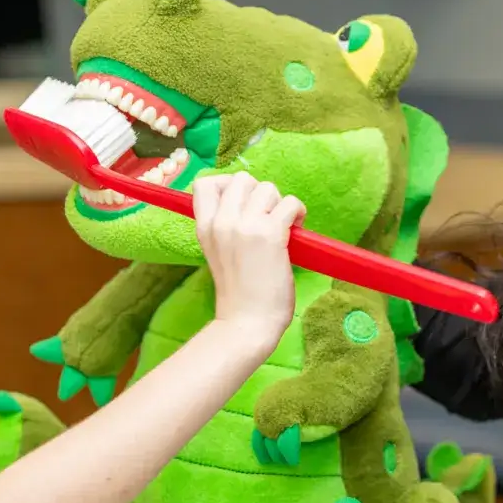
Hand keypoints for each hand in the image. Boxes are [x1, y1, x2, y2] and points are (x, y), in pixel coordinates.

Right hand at [193, 172, 304, 346]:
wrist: (247, 323)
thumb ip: (224, 227)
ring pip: (268, 188)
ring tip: (283, 227)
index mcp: (204, 227)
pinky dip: (298, 213)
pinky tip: (296, 230)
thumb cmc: (238, 293)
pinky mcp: (271, 235)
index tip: (243, 203)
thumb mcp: (217, 253)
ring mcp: (245, 226)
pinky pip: (290, 203)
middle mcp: (222, 222)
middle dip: (259, 194)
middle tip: (267, 217)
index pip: (205, 183)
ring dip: (280, 204)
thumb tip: (249, 202)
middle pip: (241, 179)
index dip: (227, 185)